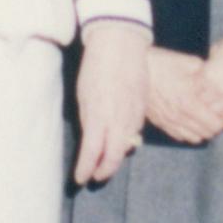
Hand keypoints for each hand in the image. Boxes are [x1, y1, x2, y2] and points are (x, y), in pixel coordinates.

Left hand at [72, 21, 150, 183]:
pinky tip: (121, 142)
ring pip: (127, 146)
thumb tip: (90, 139)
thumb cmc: (96, 67)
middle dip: (105, 170)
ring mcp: (133, 114)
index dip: (86, 169)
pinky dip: (127, 141)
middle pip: (114, 156)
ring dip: (116, 158)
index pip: (92, 152)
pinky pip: (135, 131)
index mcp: (99, 116)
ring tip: (107, 165)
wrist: (120, 44)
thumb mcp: (84, 95)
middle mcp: (118, 119)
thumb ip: (88, 119)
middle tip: (96, 177)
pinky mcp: (142, 108)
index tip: (80, 178)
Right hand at [145, 47, 222, 145]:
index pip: (213, 125)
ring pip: (192, 138)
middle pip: (205, 134)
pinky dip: (188, 132)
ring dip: (202, 131)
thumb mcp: (188, 62)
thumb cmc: (162, 62)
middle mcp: (177, 116)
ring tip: (206, 118)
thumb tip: (218, 79)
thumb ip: (206, 73)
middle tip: (220, 115)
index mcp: (187, 102)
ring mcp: (167, 121)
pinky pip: (178, 136)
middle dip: (216, 126)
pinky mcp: (159, 122)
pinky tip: (191, 120)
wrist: (135, 67)